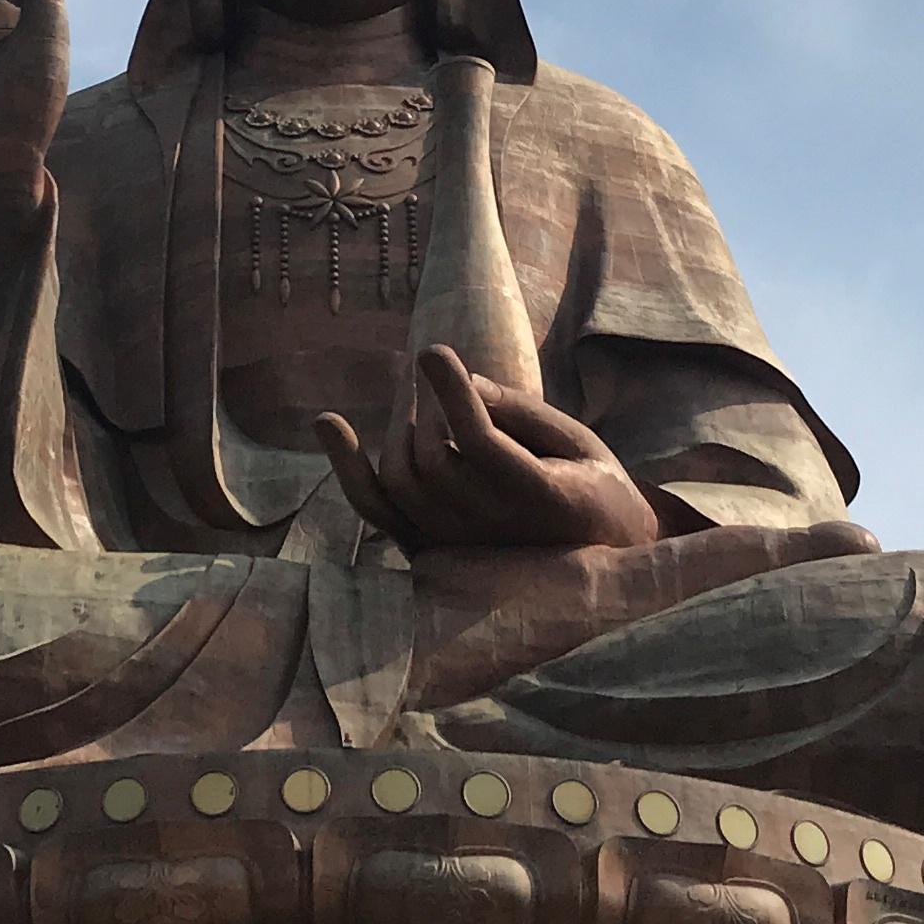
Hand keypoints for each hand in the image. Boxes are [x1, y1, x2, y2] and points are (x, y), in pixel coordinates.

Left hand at [318, 343, 668, 556]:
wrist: (595, 573)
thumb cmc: (592, 488)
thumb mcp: (581, 444)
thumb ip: (525, 413)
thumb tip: (465, 378)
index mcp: (542, 501)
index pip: (480, 442)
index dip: (451, 392)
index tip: (434, 350)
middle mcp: (494, 532)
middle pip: (433, 455)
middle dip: (427, 401)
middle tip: (433, 367)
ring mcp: (457, 548)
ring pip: (402, 477)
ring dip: (400, 423)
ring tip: (418, 394)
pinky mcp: (429, 549)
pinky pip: (377, 510)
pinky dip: (348, 468)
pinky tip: (328, 423)